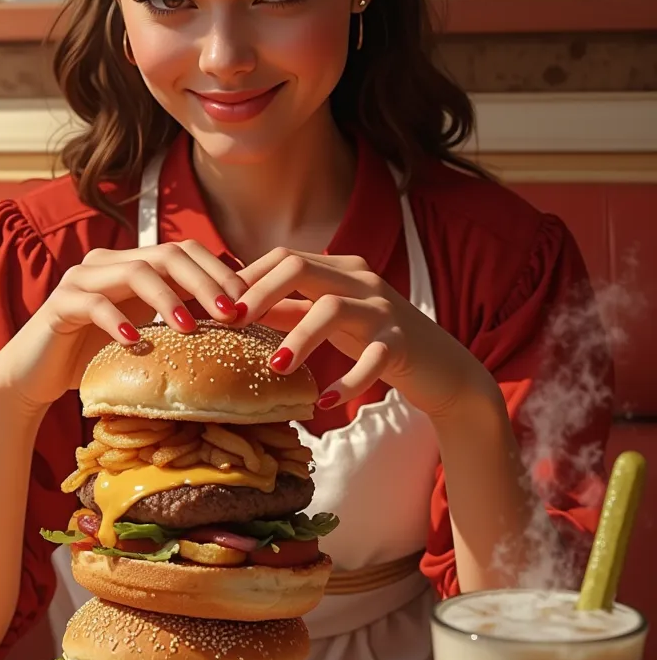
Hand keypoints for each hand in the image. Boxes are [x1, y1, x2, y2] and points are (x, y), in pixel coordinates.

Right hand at [0, 241, 245, 416]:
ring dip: (168, 299)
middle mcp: (109, 263)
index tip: (246, 303)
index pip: (184, 250)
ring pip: (135, 272)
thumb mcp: (145, 335)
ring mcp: (82, 279)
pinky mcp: (59, 304)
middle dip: (203, 282)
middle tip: (230, 312)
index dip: (217, 271)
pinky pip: (94, 304)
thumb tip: (238, 319)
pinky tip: (137, 342)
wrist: (34, 376)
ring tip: (190, 328)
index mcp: (133, 265)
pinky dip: (118, 321)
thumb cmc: (95, 357)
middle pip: (166, 255)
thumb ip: (179, 319)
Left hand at [234, 247, 495, 419]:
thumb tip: (238, 309)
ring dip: (299, 339)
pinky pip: (372, 359)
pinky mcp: (402, 343)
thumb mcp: (329, 320)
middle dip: (261, 294)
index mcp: (340, 268)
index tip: (220, 306)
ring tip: (275, 368)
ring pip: (333, 309)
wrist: (440, 366)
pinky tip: (324, 402)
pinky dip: (347, 381)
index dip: (249, 278)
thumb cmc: (375, 339)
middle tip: (233, 324)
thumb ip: (289, 311)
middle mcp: (362, 280)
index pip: (286, 257)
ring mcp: (384, 309)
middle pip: (301, 268)